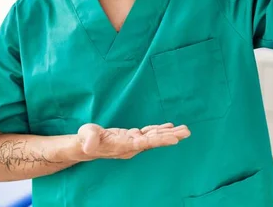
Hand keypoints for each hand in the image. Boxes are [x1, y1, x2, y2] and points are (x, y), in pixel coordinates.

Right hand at [75, 122, 189, 160]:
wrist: (86, 147)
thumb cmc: (86, 140)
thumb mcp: (86, 136)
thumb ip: (89, 139)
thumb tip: (89, 144)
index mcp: (124, 146)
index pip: (145, 143)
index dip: (160, 140)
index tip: (174, 139)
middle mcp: (132, 146)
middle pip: (155, 140)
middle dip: (171, 136)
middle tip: (187, 132)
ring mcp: (133, 142)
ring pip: (154, 137)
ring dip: (169, 133)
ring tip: (184, 129)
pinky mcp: (132, 137)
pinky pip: (149, 133)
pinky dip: (160, 130)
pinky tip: (169, 126)